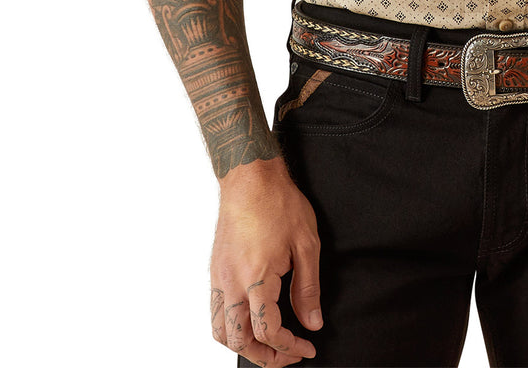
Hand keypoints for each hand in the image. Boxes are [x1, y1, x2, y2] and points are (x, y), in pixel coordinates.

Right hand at [210, 157, 322, 366]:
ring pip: (220, 331)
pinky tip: (251, 320)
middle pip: (238, 341)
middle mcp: (231, 283)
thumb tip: (313, 322)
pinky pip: (216, 312)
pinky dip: (231, 328)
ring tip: (269, 344)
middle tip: (289, 353)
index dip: (289, 347)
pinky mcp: (214, 271)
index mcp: (256, 278)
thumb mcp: (306, 243)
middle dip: (265, 356)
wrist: (250, 177)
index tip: (307, 347)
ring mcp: (218, 278)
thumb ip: (308, 288)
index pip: (267, 331)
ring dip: (243, 345)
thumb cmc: (279, 203)